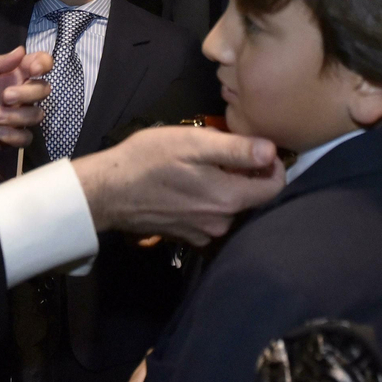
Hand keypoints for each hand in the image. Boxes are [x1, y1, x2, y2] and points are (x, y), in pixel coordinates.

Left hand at [0, 46, 52, 152]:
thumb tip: (21, 50)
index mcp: (9, 73)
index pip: (38, 63)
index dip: (43, 64)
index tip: (32, 71)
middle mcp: (17, 93)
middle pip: (43, 89)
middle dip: (29, 93)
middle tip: (5, 97)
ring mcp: (14, 116)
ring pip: (37, 114)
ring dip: (19, 116)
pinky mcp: (10, 137)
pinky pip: (27, 138)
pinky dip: (16, 136)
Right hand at [72, 126, 284, 245]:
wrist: (107, 191)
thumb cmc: (149, 160)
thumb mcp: (194, 143)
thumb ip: (236, 149)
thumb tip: (272, 151)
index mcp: (229, 200)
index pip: (274, 188)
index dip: (273, 165)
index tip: (259, 148)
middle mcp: (221, 224)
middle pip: (251, 198)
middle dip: (244, 174)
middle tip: (220, 152)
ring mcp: (203, 234)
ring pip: (230, 207)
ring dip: (224, 186)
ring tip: (200, 166)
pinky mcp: (187, 238)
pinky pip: (210, 217)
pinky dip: (207, 201)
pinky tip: (187, 185)